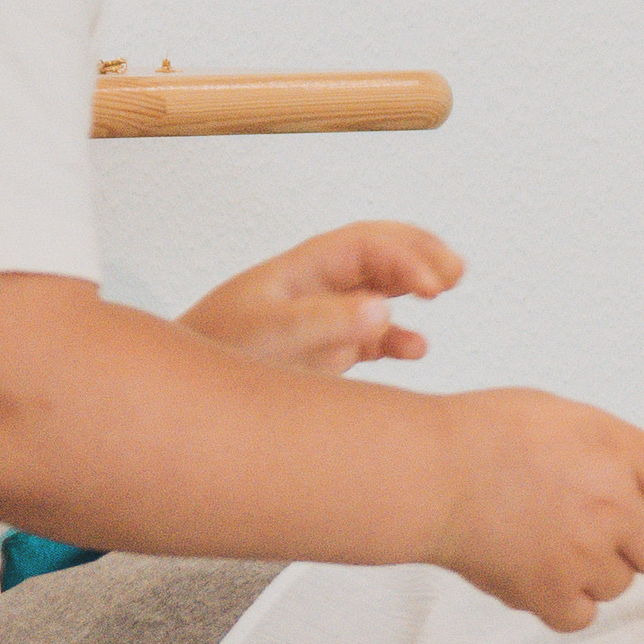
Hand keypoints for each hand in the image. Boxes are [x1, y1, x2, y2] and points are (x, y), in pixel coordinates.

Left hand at [181, 223, 463, 373]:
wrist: (187, 398)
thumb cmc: (217, 354)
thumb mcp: (271, 334)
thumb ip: (327, 322)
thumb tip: (383, 310)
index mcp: (305, 268)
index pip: (369, 245)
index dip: (407, 256)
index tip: (434, 287)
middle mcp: (320, 286)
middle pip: (383, 254)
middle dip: (422, 256)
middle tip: (455, 273)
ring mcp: (327, 318)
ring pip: (384, 289)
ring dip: (416, 287)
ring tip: (447, 290)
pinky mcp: (329, 352)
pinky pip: (376, 337)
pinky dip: (400, 339)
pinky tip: (416, 349)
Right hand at [425, 389, 643, 629]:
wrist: (428, 473)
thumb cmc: (489, 435)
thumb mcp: (574, 419)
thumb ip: (625, 454)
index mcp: (623, 452)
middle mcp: (613, 506)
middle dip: (642, 542)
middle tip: (598, 522)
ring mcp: (584, 554)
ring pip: (623, 584)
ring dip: (599, 568)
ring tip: (550, 535)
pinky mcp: (550, 595)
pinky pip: (584, 613)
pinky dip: (567, 599)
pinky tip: (538, 567)